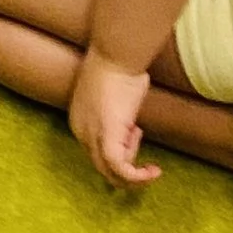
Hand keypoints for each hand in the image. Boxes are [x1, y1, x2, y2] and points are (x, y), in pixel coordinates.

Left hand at [68, 52, 160, 188]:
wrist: (116, 55)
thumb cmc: (118, 69)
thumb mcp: (113, 99)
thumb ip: (116, 118)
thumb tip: (129, 128)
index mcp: (78, 121)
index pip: (97, 152)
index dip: (120, 148)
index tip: (135, 131)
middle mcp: (80, 131)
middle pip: (103, 166)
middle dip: (127, 159)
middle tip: (138, 136)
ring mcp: (92, 136)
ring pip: (111, 173)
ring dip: (134, 171)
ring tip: (146, 153)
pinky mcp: (107, 137)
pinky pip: (120, 169)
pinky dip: (138, 177)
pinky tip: (154, 172)